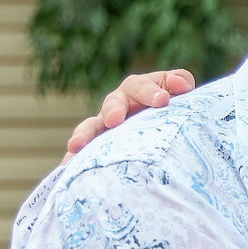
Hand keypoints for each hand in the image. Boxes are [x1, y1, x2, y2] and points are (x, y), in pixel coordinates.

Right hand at [62, 69, 197, 163]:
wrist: (165, 122)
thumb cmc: (172, 101)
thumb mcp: (179, 88)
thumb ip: (180, 81)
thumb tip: (177, 83)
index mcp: (136, 87)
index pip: (141, 87)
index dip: (151, 92)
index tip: (163, 100)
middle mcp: (117, 104)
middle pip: (111, 105)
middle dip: (112, 112)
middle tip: (113, 121)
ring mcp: (106, 125)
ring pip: (92, 127)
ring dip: (84, 135)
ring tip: (75, 145)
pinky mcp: (100, 145)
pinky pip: (85, 151)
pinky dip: (75, 158)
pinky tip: (67, 168)